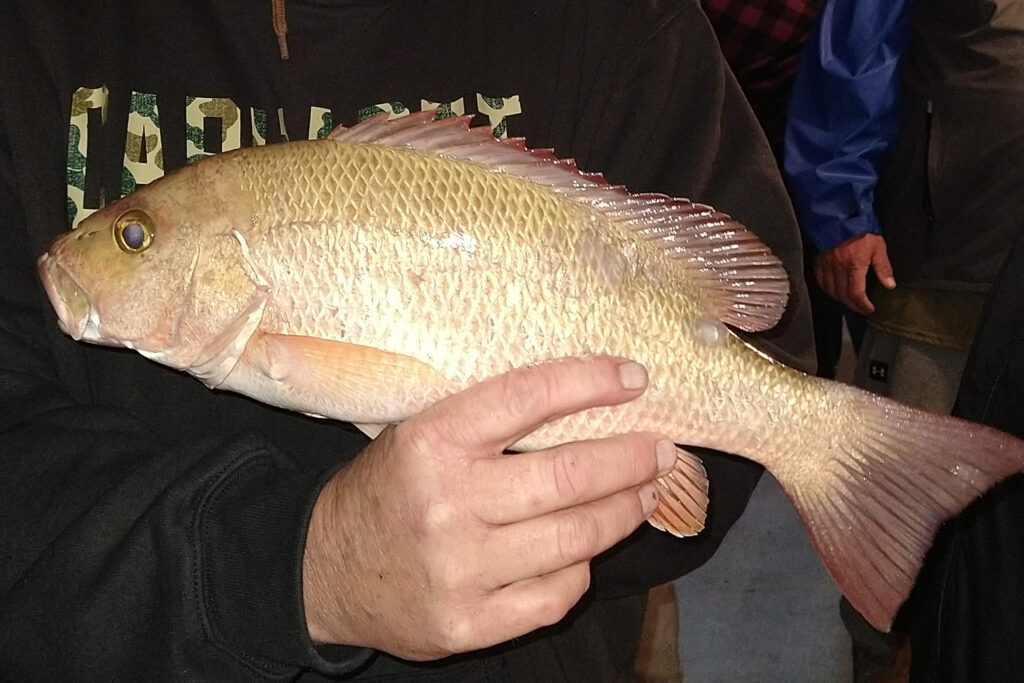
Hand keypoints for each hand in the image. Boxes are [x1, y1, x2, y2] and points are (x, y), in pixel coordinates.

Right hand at [302, 356, 672, 660]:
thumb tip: (584, 400)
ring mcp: (459, 571)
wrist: (323, 570)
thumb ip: (487, 421)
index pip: (526, 398)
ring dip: (623, 512)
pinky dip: (582, 569)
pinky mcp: (467, 624)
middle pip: (568, 477)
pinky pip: (554, 595)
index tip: (634, 378)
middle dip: (630, 459)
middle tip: (659, 449)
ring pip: (574, 540)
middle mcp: (447, 505)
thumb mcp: (419, 434)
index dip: (590, 382)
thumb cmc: (387, 490)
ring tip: (645, 493)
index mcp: (431, 443)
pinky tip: (590, 550)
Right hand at [814, 233, 896, 314]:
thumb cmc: (860, 231)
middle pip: (842, 296)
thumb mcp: (878, 246)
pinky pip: (821, 283)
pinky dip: (829, 290)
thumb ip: (883, 267)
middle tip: (861, 307)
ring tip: (850, 301)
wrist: (839, 217)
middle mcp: (837, 268)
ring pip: (830, 291)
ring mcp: (825, 266)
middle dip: (853, 305)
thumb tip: (890, 285)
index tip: (869, 309)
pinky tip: (835, 290)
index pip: (856, 294)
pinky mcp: (818, 263)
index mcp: (853, 265)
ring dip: (841, 299)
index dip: (862, 305)